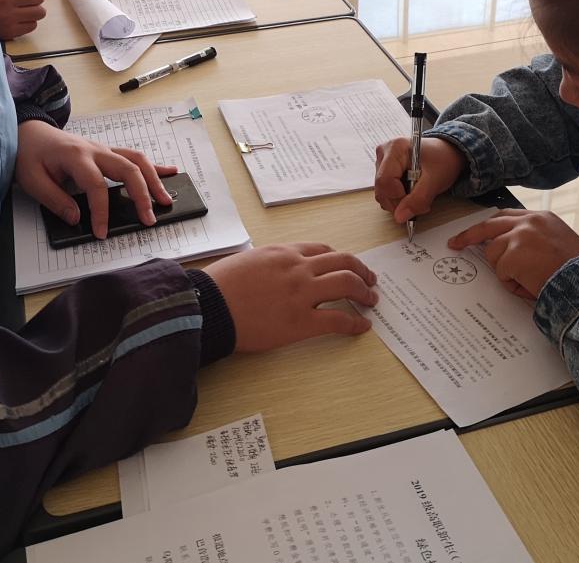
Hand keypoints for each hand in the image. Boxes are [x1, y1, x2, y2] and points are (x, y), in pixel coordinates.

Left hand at [16, 120, 175, 238]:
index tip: (101, 232)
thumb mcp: (33, 181)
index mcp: (76, 156)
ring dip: (154, 181)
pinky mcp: (107, 153)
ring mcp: (104, 149)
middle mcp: (95, 150)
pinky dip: (154, 166)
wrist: (30, 133)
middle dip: (141, 195)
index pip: (96, 185)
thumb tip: (77, 218)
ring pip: (137, 161)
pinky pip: (134, 157)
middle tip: (149, 219)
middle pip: (127, 169)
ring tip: (165, 201)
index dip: (101, 211)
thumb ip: (54, 200)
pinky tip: (170, 172)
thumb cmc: (30, 155)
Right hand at [206, 244, 378, 352]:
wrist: (207, 306)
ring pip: (346, 284)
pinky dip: (355, 323)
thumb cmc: (218, 286)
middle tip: (370, 280)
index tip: (347, 266)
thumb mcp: (247, 260)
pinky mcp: (301, 321)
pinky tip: (362, 326)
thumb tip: (277, 271)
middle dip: (361, 271)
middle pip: (342, 262)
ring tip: (371, 300)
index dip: (340, 259)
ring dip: (364, 291)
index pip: (322, 250)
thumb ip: (269, 263)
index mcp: (284, 253)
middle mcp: (298, 268)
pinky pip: (338, 320)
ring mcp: (302, 294)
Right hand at [374, 136, 465, 224]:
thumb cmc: (442, 159)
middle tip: (418, 200)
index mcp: (396, 148)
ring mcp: (382, 161)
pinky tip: (410, 190)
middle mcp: (384, 152)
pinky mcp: (382, 169)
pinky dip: (397, 197)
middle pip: (381, 189)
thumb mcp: (435, 180)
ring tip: (416, 192)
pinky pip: (384, 191)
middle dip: (399, 202)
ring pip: (381, 192)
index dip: (398, 198)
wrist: (446, 154)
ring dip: (398, 201)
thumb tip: (400, 216)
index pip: (384, 181)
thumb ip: (418, 199)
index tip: (414, 203)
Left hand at [448, 209, 578, 300]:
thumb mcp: (556, 243)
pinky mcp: (514, 254)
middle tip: (455, 243)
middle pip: (488, 226)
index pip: (506, 217)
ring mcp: (520, 236)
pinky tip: (531, 285)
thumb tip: (503, 250)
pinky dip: (513, 284)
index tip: (477, 232)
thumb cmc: (576, 271)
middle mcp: (529, 221)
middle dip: (469, 236)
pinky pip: (501, 273)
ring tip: (530, 280)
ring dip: (506, 271)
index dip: (490, 226)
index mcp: (541, 217)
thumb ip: (532, 239)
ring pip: (493, 254)